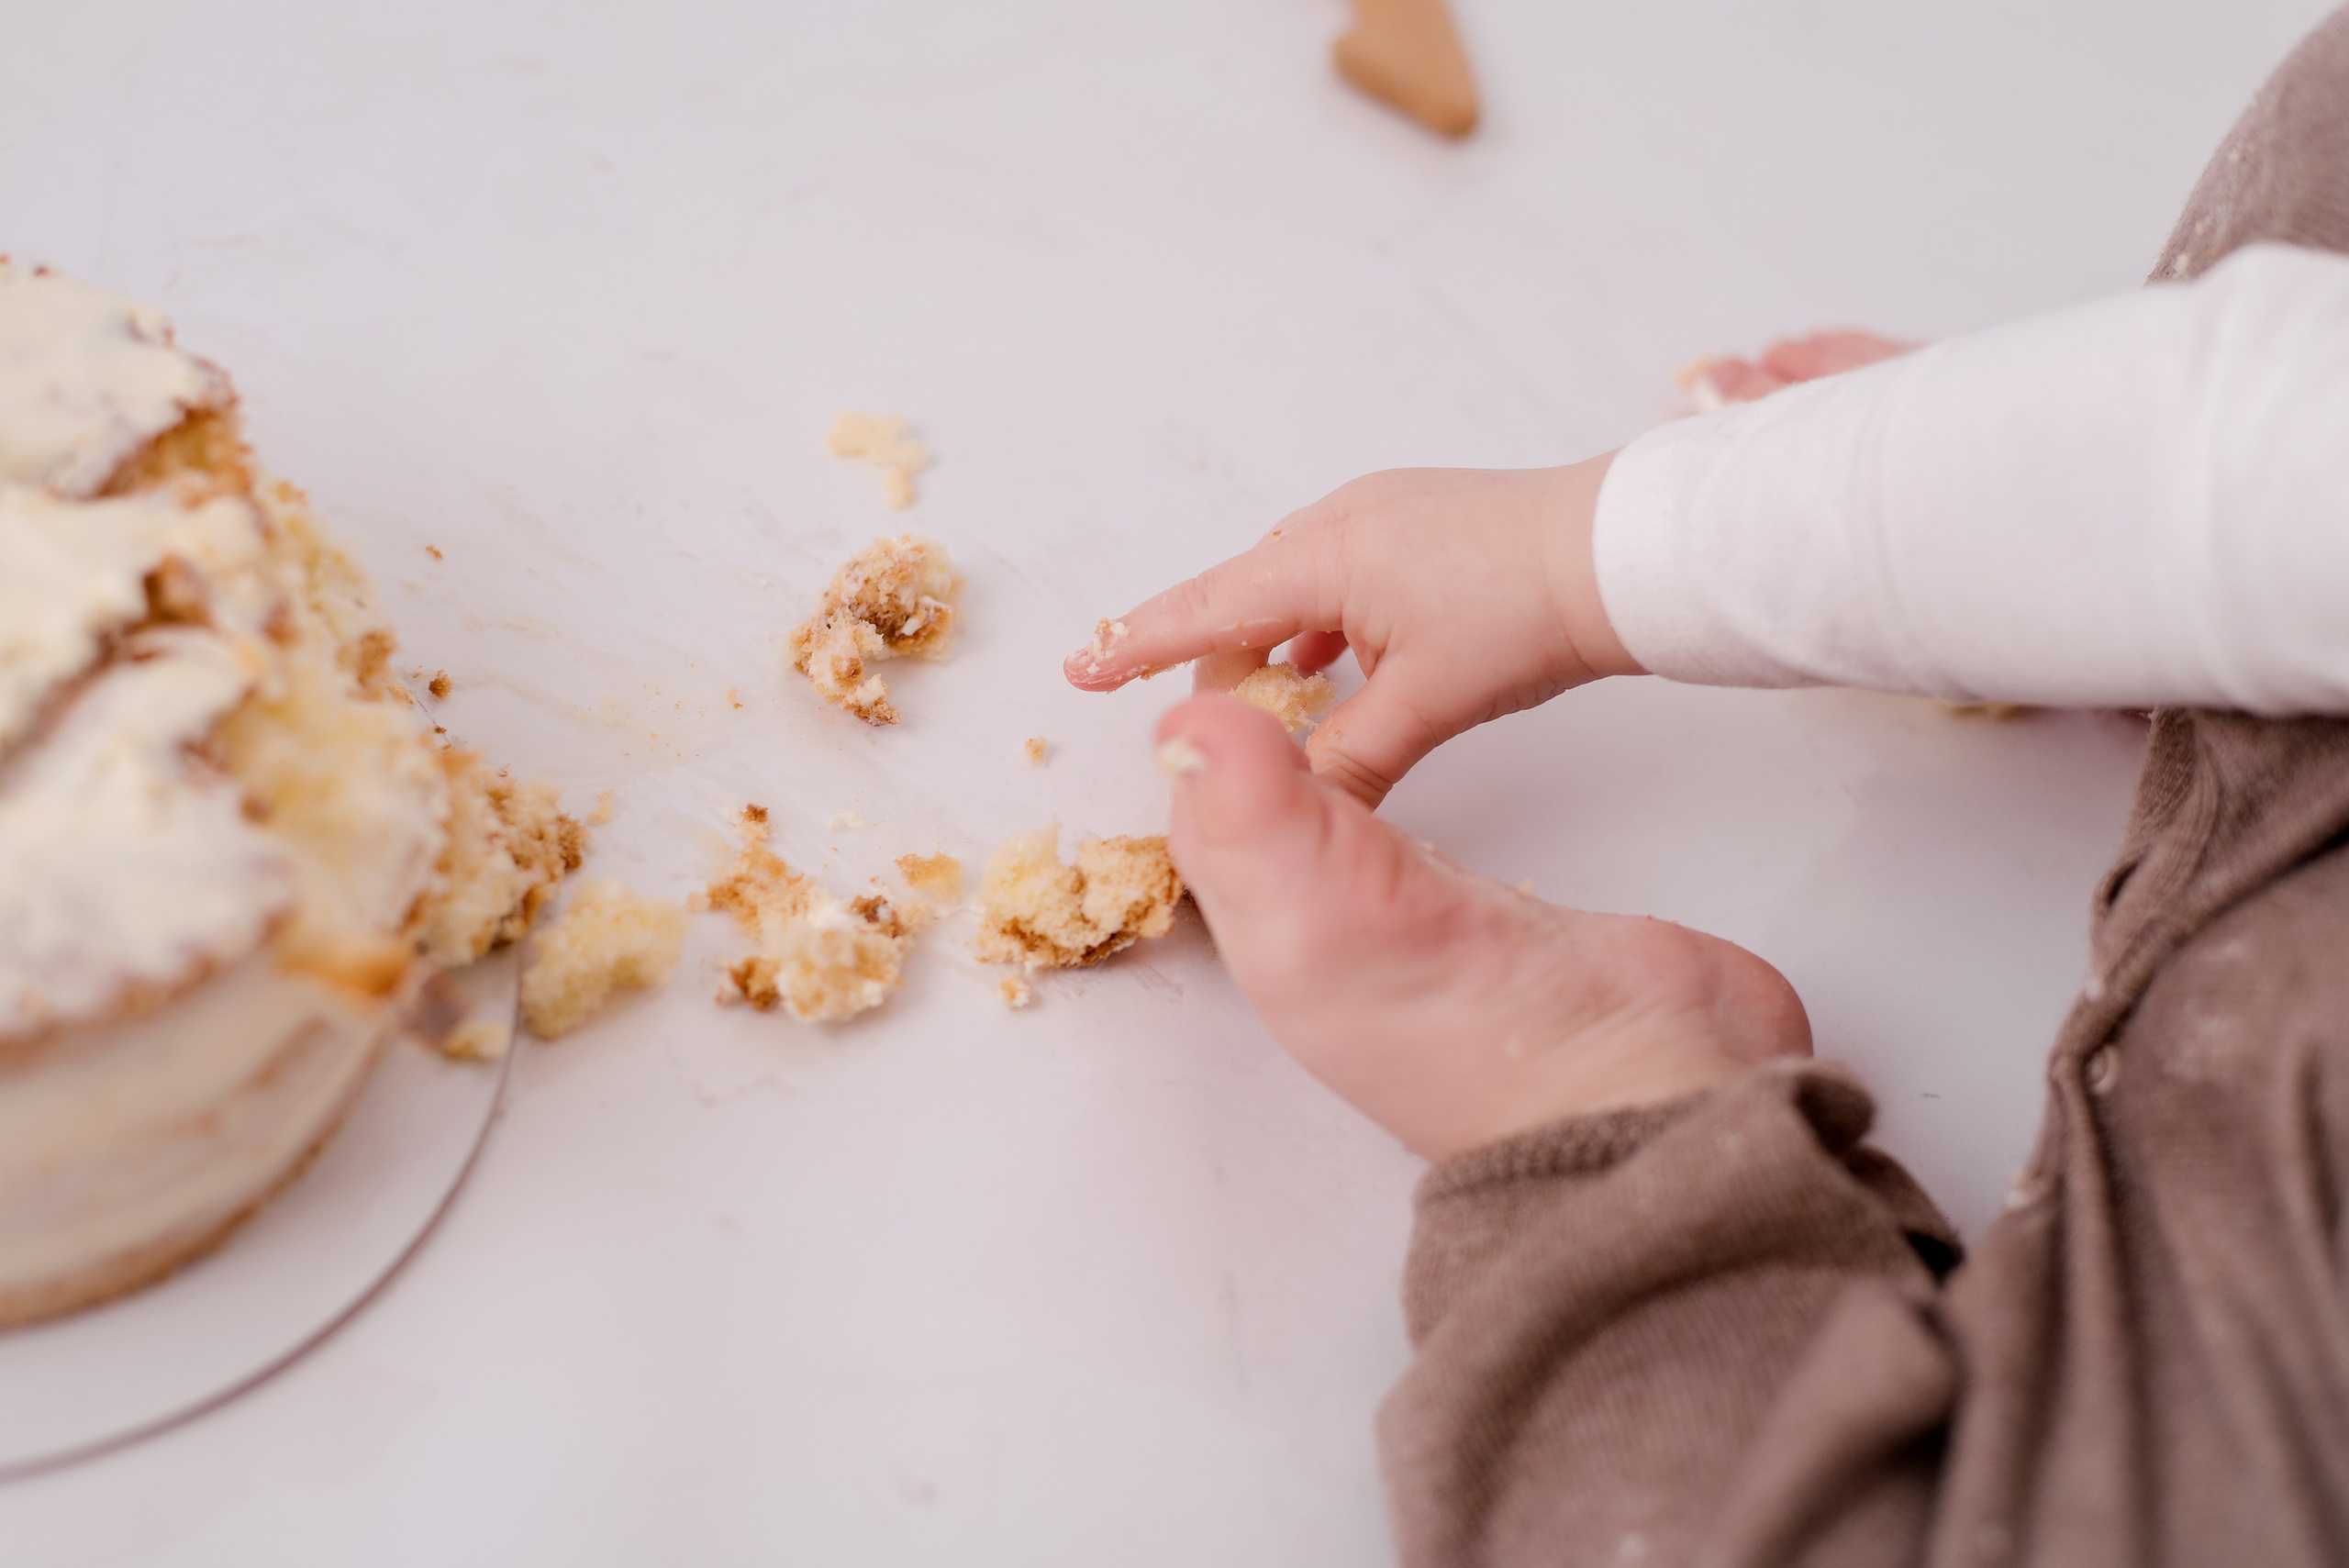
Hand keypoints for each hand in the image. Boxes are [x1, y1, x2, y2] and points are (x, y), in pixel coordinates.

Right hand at [1066, 455, 1640, 806]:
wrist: (1623, 552)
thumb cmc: (1526, 613)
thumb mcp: (1426, 704)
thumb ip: (1346, 760)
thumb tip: (1292, 808)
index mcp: (1326, 556)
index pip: (1208, 609)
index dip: (1140, 645)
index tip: (1082, 668)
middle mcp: (1339, 520)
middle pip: (1243, 597)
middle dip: (1214, 657)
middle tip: (1202, 722)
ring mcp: (1379, 514)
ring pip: (1292, 588)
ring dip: (1273, 645)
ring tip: (1273, 705)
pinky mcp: (1415, 523)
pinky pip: (1336, 576)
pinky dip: (1319, 626)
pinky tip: (1334, 669)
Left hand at [1157, 697, 1810, 1157]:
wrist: (1650, 1089)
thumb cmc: (1483, 1038)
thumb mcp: (1329, 918)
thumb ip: (1257, 814)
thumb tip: (1177, 722)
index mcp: (1274, 943)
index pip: (1203, 819)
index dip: (1201, 730)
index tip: (1222, 637)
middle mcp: (1333, 938)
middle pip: (1262, 818)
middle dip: (1256, 729)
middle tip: (1278, 630)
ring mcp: (1419, 929)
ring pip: (1336, 821)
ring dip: (1321, 746)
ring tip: (1324, 665)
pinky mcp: (1498, 915)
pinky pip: (1423, 831)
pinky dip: (1402, 775)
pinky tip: (1412, 743)